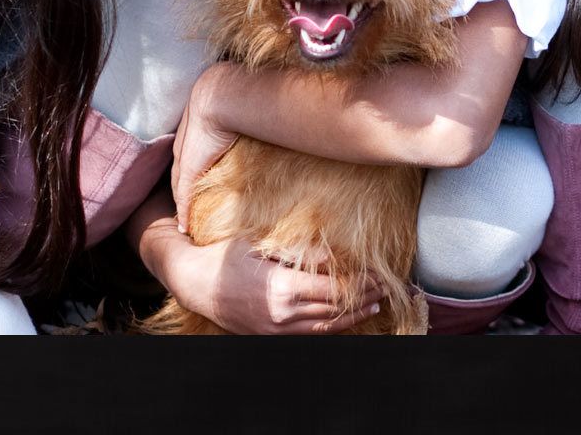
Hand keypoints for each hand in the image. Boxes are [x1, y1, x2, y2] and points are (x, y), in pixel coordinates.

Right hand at [160, 230, 384, 334]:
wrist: (196, 284)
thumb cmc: (226, 257)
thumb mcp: (261, 246)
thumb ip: (298, 253)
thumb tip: (333, 255)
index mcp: (281, 289)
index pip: (333, 290)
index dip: (359, 283)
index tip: (377, 274)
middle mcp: (282, 315)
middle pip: (334, 309)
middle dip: (363, 298)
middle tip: (384, 286)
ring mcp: (277, 329)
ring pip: (325, 327)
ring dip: (353, 316)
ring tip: (374, 305)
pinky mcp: (271, 336)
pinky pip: (309, 334)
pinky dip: (332, 326)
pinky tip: (345, 318)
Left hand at [172, 64, 242, 231]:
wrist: (220, 96)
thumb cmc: (236, 99)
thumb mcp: (240, 111)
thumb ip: (249, 118)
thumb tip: (274, 117)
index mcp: (195, 131)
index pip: (188, 156)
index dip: (189, 169)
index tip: (194, 182)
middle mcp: (186, 145)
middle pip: (180, 173)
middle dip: (181, 188)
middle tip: (185, 206)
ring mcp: (186, 158)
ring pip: (179, 186)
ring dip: (183, 202)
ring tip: (185, 219)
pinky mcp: (189, 169)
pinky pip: (182, 195)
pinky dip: (183, 212)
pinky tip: (184, 227)